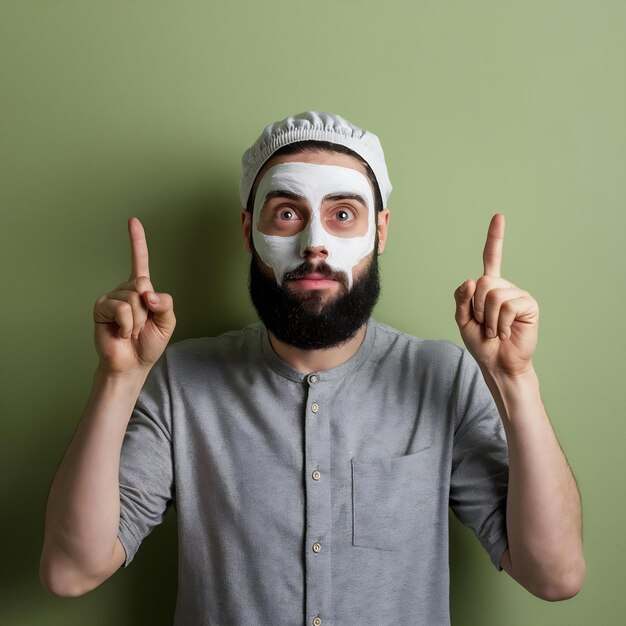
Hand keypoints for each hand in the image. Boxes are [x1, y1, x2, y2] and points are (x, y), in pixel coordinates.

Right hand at [93, 218, 175, 373]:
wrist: (132, 364)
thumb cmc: (148, 343)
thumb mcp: (167, 322)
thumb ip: (165, 303)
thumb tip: (148, 292)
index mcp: (142, 290)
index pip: (139, 261)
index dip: (137, 241)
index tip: (133, 220)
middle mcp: (126, 289)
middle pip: (142, 284)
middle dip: (148, 308)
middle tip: (142, 324)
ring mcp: (112, 297)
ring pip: (133, 298)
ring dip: (138, 320)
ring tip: (131, 330)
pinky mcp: (101, 307)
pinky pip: (122, 309)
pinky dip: (127, 325)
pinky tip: (121, 332)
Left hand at [453, 214, 538, 376]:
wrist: (497, 363)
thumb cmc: (481, 342)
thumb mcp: (462, 320)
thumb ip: (461, 299)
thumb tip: (471, 279)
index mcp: (488, 287)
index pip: (492, 258)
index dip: (495, 238)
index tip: (499, 217)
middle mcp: (504, 287)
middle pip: (483, 283)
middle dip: (476, 308)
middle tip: (484, 324)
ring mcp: (518, 295)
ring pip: (493, 295)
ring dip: (488, 319)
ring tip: (494, 330)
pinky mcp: (529, 305)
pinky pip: (507, 306)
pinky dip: (499, 324)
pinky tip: (504, 332)